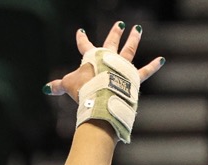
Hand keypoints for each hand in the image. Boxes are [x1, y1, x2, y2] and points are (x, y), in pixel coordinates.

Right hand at [45, 22, 163, 103]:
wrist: (99, 97)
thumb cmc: (83, 90)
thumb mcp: (68, 86)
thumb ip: (58, 86)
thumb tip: (45, 88)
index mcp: (92, 57)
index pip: (85, 45)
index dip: (82, 39)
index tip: (81, 31)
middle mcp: (108, 58)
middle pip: (111, 42)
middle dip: (115, 33)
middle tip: (120, 24)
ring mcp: (122, 66)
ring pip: (129, 50)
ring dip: (133, 40)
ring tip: (137, 29)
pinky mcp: (133, 77)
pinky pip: (145, 71)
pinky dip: (154, 66)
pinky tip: (162, 59)